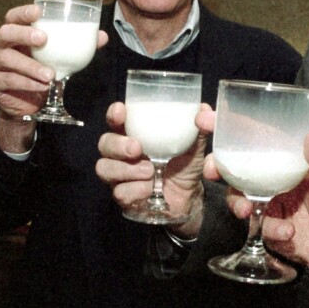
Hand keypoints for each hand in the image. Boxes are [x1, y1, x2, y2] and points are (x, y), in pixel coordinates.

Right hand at [0, 3, 107, 151]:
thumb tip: (101, 36)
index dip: (23, 12)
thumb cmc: (39, 72)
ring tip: (49, 74)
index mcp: (14, 34)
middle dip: (23, 34)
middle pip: (5, 33)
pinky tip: (42, 86)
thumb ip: (76, 46)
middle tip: (43, 39)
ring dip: (30, 66)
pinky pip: (8, 80)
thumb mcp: (56, 58)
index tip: (38, 11)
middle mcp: (0, 45)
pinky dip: (27, 83)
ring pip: (6, 59)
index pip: (13, 17)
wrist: (25, 104)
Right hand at [96, 102, 209, 237]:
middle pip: (104, 143)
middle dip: (118, 145)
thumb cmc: (186, 165)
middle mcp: (122, 153)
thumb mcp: (195, 146)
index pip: (116, 120)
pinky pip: (119, 192)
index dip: (113, 114)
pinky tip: (149, 189)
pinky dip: (136, 190)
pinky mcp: (123, 197)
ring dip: (127, 170)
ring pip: (105, 168)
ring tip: (150, 171)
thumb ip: (199, 128)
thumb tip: (204, 109)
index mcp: (136, 134)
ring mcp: (120, 175)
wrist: (190, 198)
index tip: (120, 112)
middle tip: (138, 149)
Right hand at [204, 128, 308, 300]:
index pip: (255, 137)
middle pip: (234, 165)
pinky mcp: (269, 228)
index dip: (229, 126)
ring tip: (248, 211)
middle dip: (215, 165)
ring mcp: (268, 203)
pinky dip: (270, 228)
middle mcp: (272, 177)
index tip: (206, 117)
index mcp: (287, 158)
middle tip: (211, 170)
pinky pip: (257, 226)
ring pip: (238, 197)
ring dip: (237, 202)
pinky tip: (288, 231)